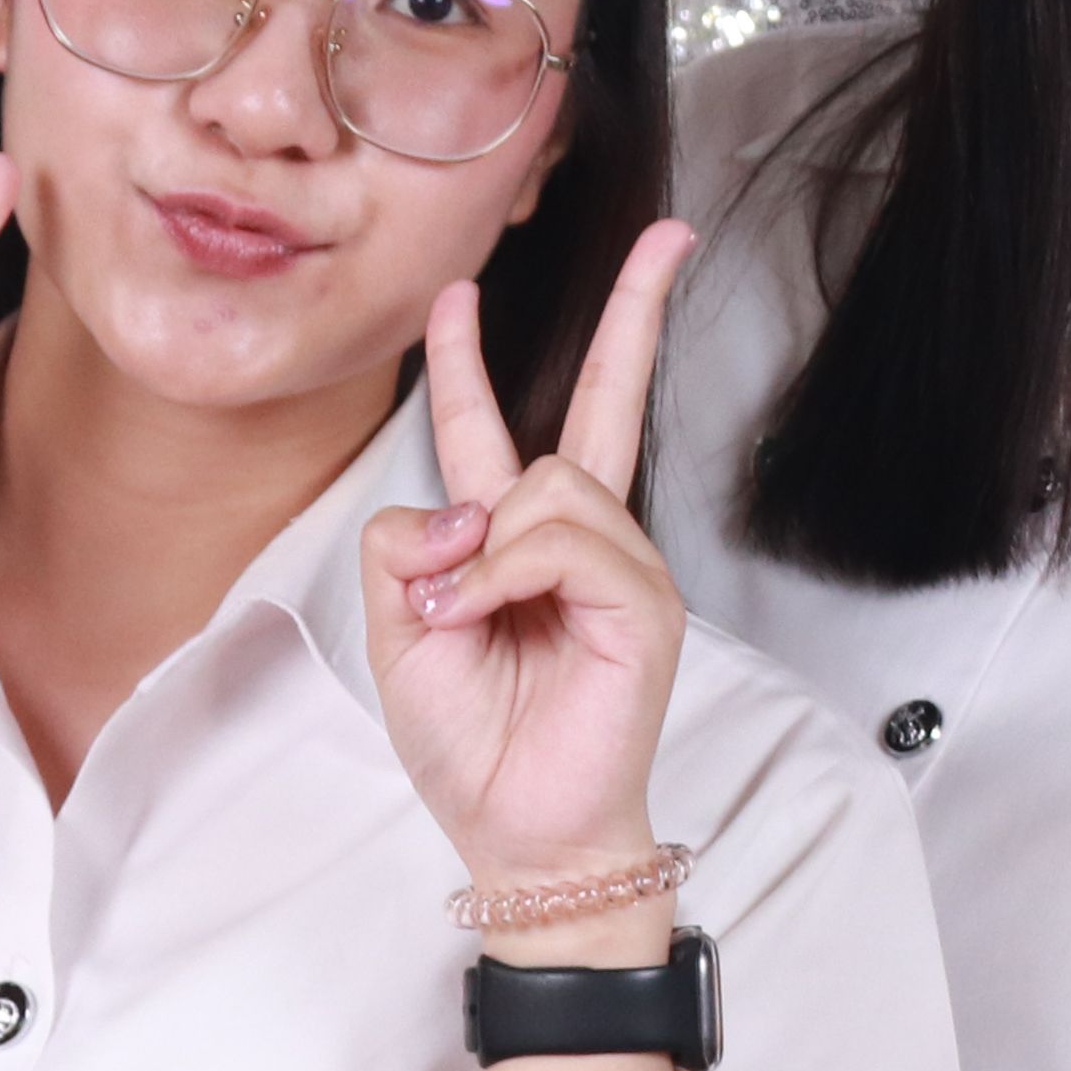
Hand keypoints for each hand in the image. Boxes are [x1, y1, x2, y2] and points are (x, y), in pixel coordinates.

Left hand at [365, 224, 699, 908]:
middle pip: (605, 403)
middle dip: (637, 314)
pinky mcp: (644, 603)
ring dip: (484, 549)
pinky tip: (488, 620)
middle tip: (671, 237)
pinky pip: (564, 540)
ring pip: (550, 482)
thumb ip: (407, 551)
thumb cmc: (471, 747)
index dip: (467, 361)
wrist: (520, 833)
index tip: (458, 292)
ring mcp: (622, 567)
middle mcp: (580, 539)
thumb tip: (460, 506)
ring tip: (465, 621)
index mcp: (517, 543)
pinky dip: (507, 574)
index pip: (496, 431)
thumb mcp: (399, 635)